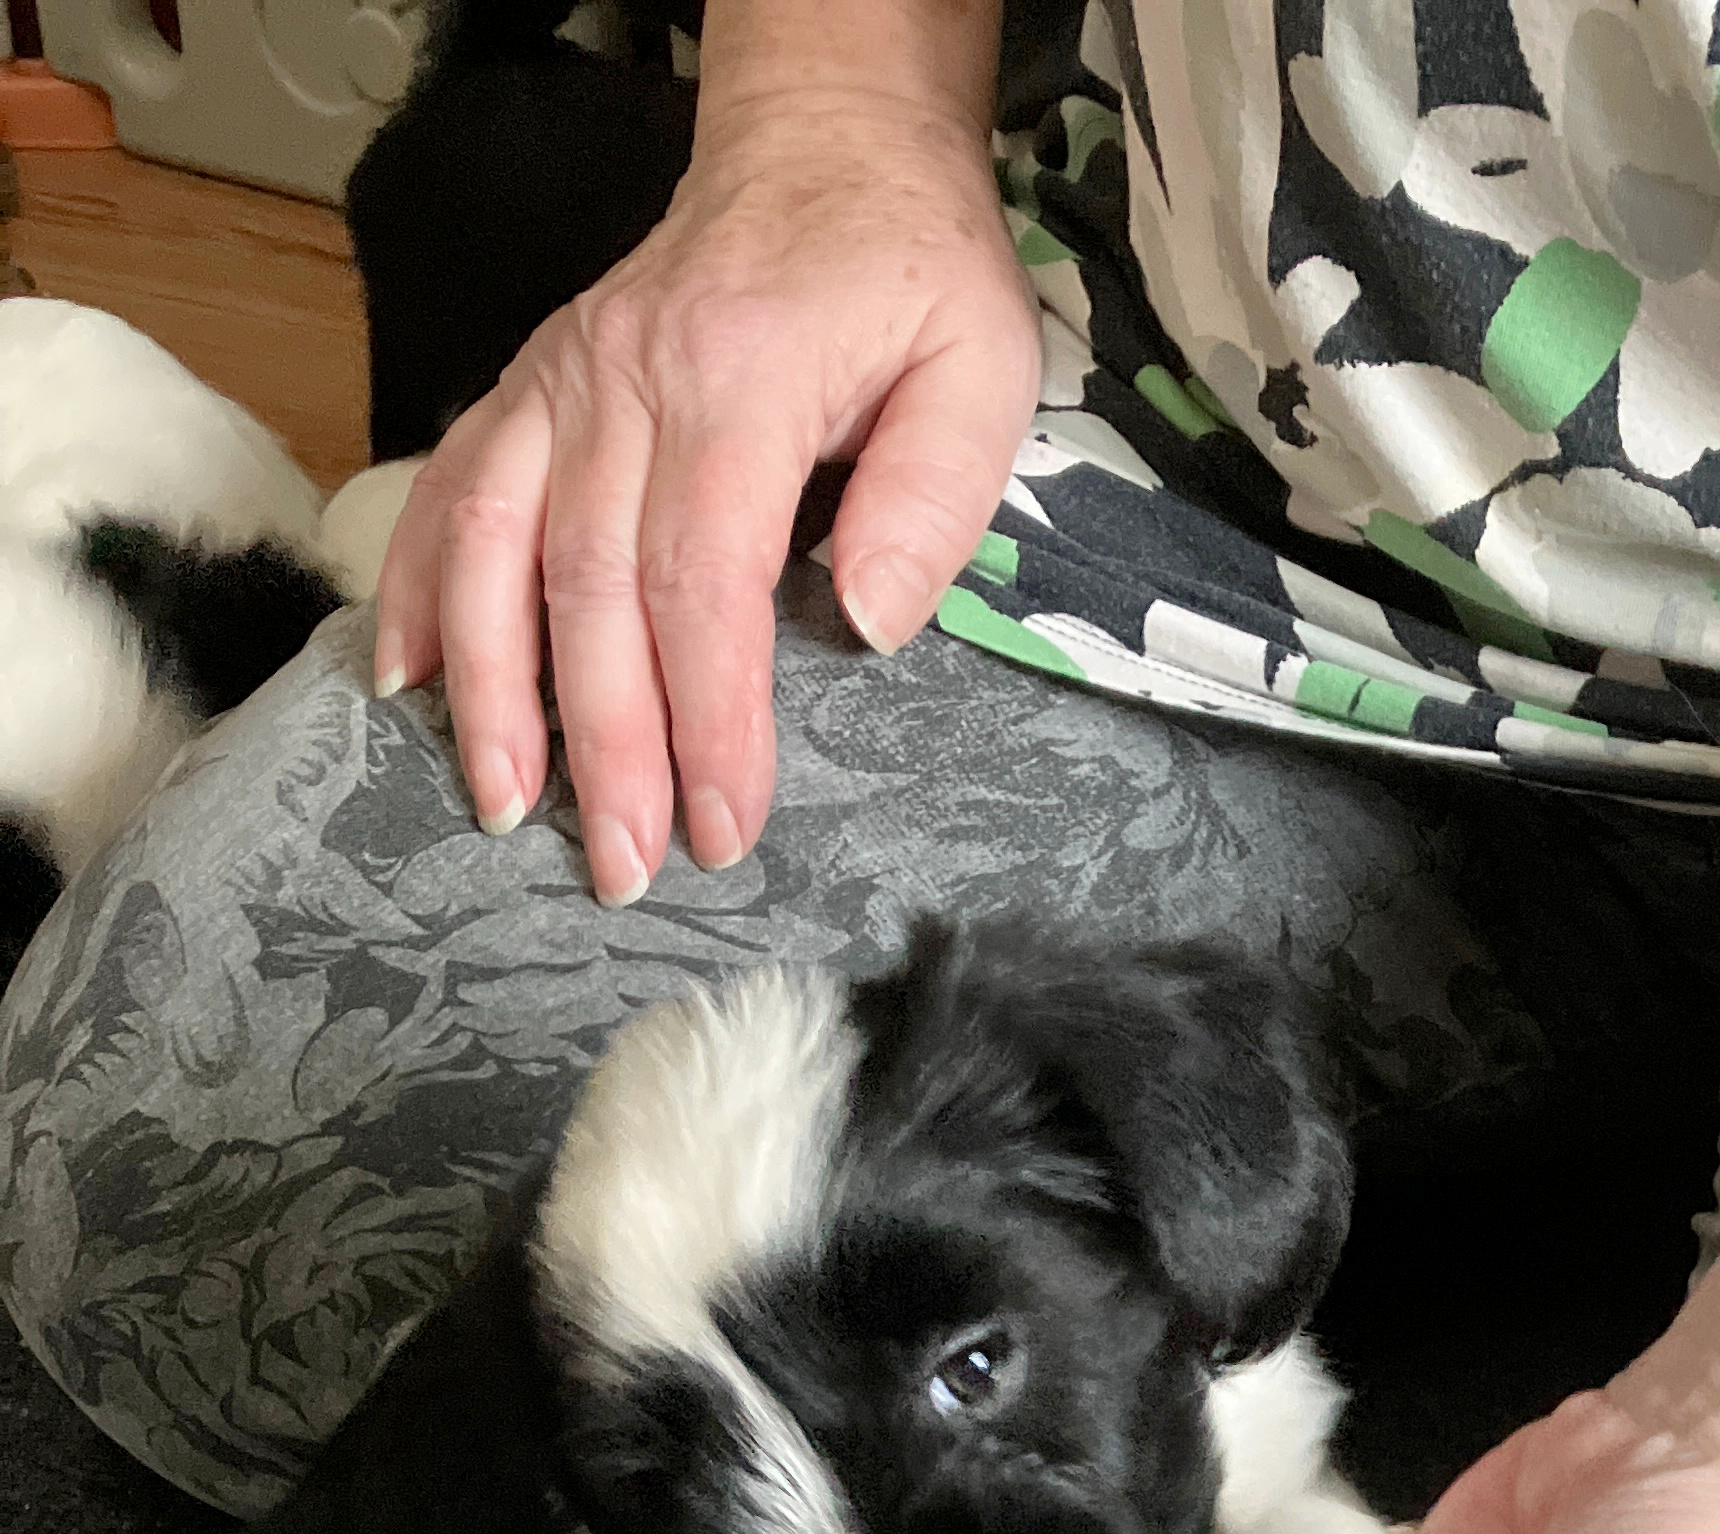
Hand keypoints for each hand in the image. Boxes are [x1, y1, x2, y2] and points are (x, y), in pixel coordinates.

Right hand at [374, 86, 1039, 898]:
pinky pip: (454, 489)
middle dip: (604, 741)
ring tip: (504, 802)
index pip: (705, 578)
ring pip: (499, 545)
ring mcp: (564, 381)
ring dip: (494, 687)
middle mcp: (628, 380)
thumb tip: (871, 625)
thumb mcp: (979, 369)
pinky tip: (409, 684)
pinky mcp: (532, 387)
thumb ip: (935, 496)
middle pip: (592, 585)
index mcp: (742, 380)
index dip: (707, 717)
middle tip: (622, 863)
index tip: (722, 824)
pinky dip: (420, 589)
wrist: (826, 153)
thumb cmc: (910, 275)